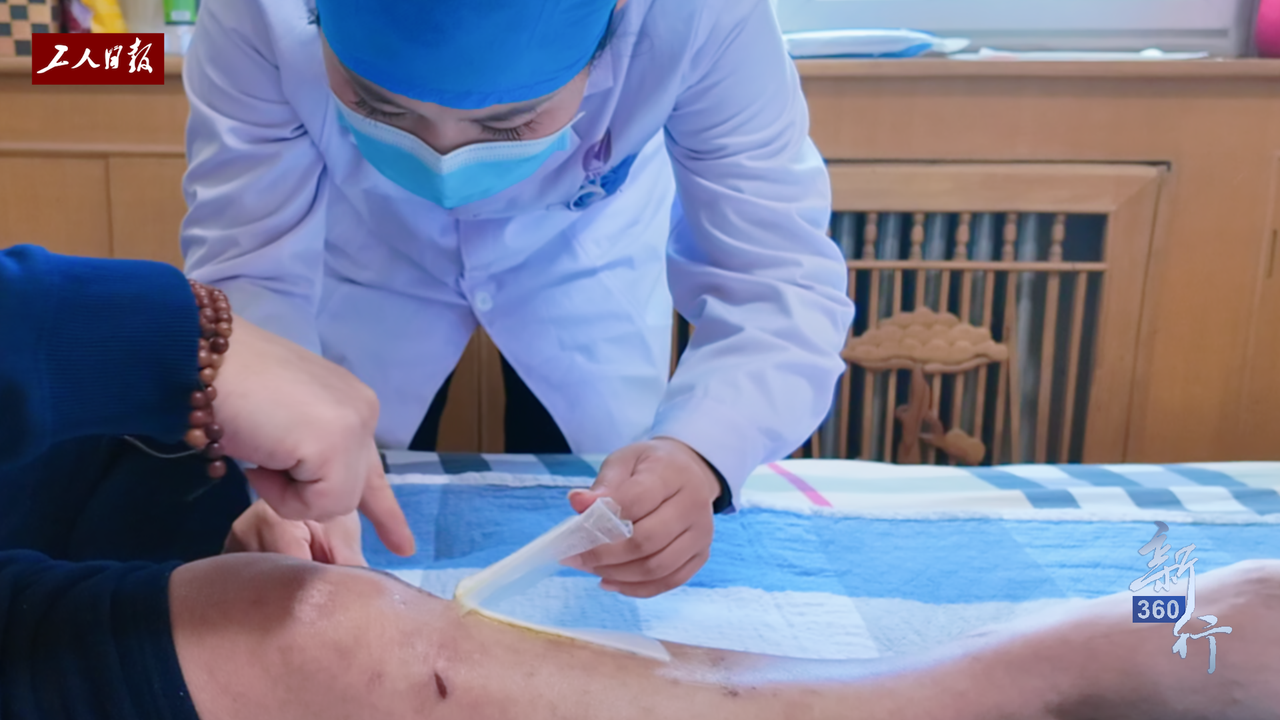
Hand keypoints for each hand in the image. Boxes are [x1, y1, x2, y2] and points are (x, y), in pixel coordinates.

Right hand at [214, 315, 414, 556]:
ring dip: (286, 494)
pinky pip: (315, 503)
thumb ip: (310, 453)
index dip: (384, 509)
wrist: (203, 357)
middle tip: (268, 476)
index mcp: (351, 403)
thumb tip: (320, 490)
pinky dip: (280, 495)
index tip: (404, 547)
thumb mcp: (283, 425)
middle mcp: (363, 411)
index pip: (372, 467)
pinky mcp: (336, 445)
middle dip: (308, 499)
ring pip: (334, 503)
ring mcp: (354, 427)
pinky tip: (261, 458)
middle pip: (350, 493)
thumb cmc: (230, 387)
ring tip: (259, 453)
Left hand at [566, 438, 719, 597]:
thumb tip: (578, 503)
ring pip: (657, 567)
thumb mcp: (624, 461)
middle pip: (647, 541)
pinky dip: (636, 588)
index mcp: (672, 474)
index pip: (636, 502)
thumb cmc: (650, 467)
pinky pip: (669, 581)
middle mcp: (693, 506)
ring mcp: (701, 534)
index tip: (573, 535)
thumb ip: (603, 484)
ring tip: (591, 569)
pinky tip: (611, 581)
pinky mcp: (701, 555)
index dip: (602, 522)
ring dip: (618, 575)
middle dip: (605, 555)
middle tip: (576, 558)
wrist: (690, 473)